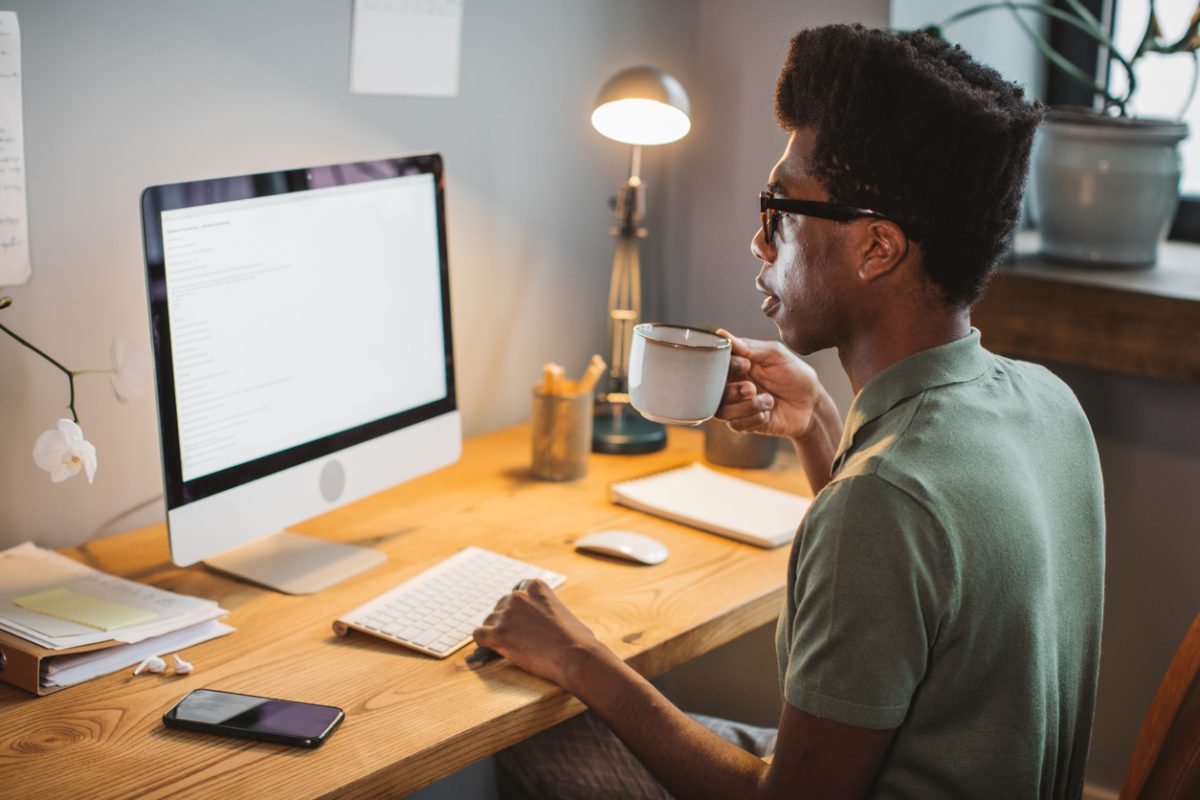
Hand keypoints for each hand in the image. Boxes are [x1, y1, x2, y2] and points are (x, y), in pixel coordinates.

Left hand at [473, 580, 603, 690]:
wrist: (575, 656)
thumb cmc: (577, 639)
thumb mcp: (563, 611)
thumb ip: (548, 608)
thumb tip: (547, 620)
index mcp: (536, 588)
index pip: (518, 593)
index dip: (520, 610)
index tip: (525, 621)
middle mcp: (519, 596)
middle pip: (501, 607)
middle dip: (506, 621)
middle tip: (518, 638)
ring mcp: (507, 615)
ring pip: (489, 621)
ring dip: (496, 633)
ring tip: (511, 648)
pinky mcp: (499, 634)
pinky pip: (479, 636)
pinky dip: (483, 643)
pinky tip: (493, 649)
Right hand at [715, 331, 824, 440]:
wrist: (811, 405)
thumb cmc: (795, 375)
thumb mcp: (776, 354)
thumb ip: (749, 346)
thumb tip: (721, 334)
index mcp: (737, 365)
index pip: (714, 365)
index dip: (725, 366)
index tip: (745, 365)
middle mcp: (732, 385)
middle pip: (711, 391)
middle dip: (732, 391)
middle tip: (751, 388)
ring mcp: (737, 406)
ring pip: (721, 411)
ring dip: (746, 406)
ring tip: (768, 400)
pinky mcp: (745, 424)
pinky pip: (735, 425)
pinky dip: (753, 418)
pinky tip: (768, 413)